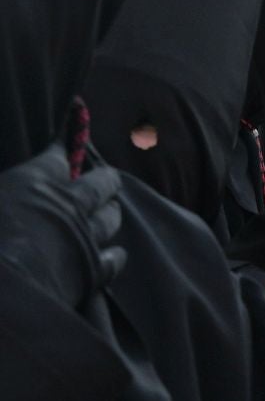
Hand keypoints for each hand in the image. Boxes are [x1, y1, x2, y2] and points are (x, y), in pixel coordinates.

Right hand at [0, 144, 124, 308]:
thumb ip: (3, 192)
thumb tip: (8, 190)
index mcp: (35, 181)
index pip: (59, 154)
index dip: (66, 143)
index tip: (72, 130)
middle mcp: (69, 204)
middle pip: (101, 184)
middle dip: (105, 179)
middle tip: (109, 179)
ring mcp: (85, 237)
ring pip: (111, 218)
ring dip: (111, 213)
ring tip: (111, 211)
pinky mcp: (93, 271)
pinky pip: (115, 258)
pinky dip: (115, 254)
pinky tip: (116, 254)